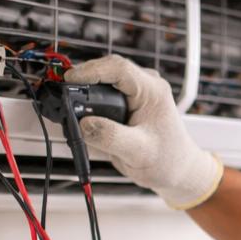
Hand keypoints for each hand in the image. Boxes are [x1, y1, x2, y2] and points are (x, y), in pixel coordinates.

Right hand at [61, 54, 223, 209]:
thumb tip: (84, 125)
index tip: (70, 80)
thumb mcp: (138, 152)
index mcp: (152, 91)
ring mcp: (134, 94)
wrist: (176, 171)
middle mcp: (144, 86)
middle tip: (64, 95)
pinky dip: (88, 102)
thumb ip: (111, 137)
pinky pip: (102, 95)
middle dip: (83, 80)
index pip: (118, 68)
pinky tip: (79, 114)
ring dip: (84, 90)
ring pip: (102, 81)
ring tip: (68, 105)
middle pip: (106, 70)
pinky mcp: (125, 104)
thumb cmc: (167, 160)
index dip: (91, 71)